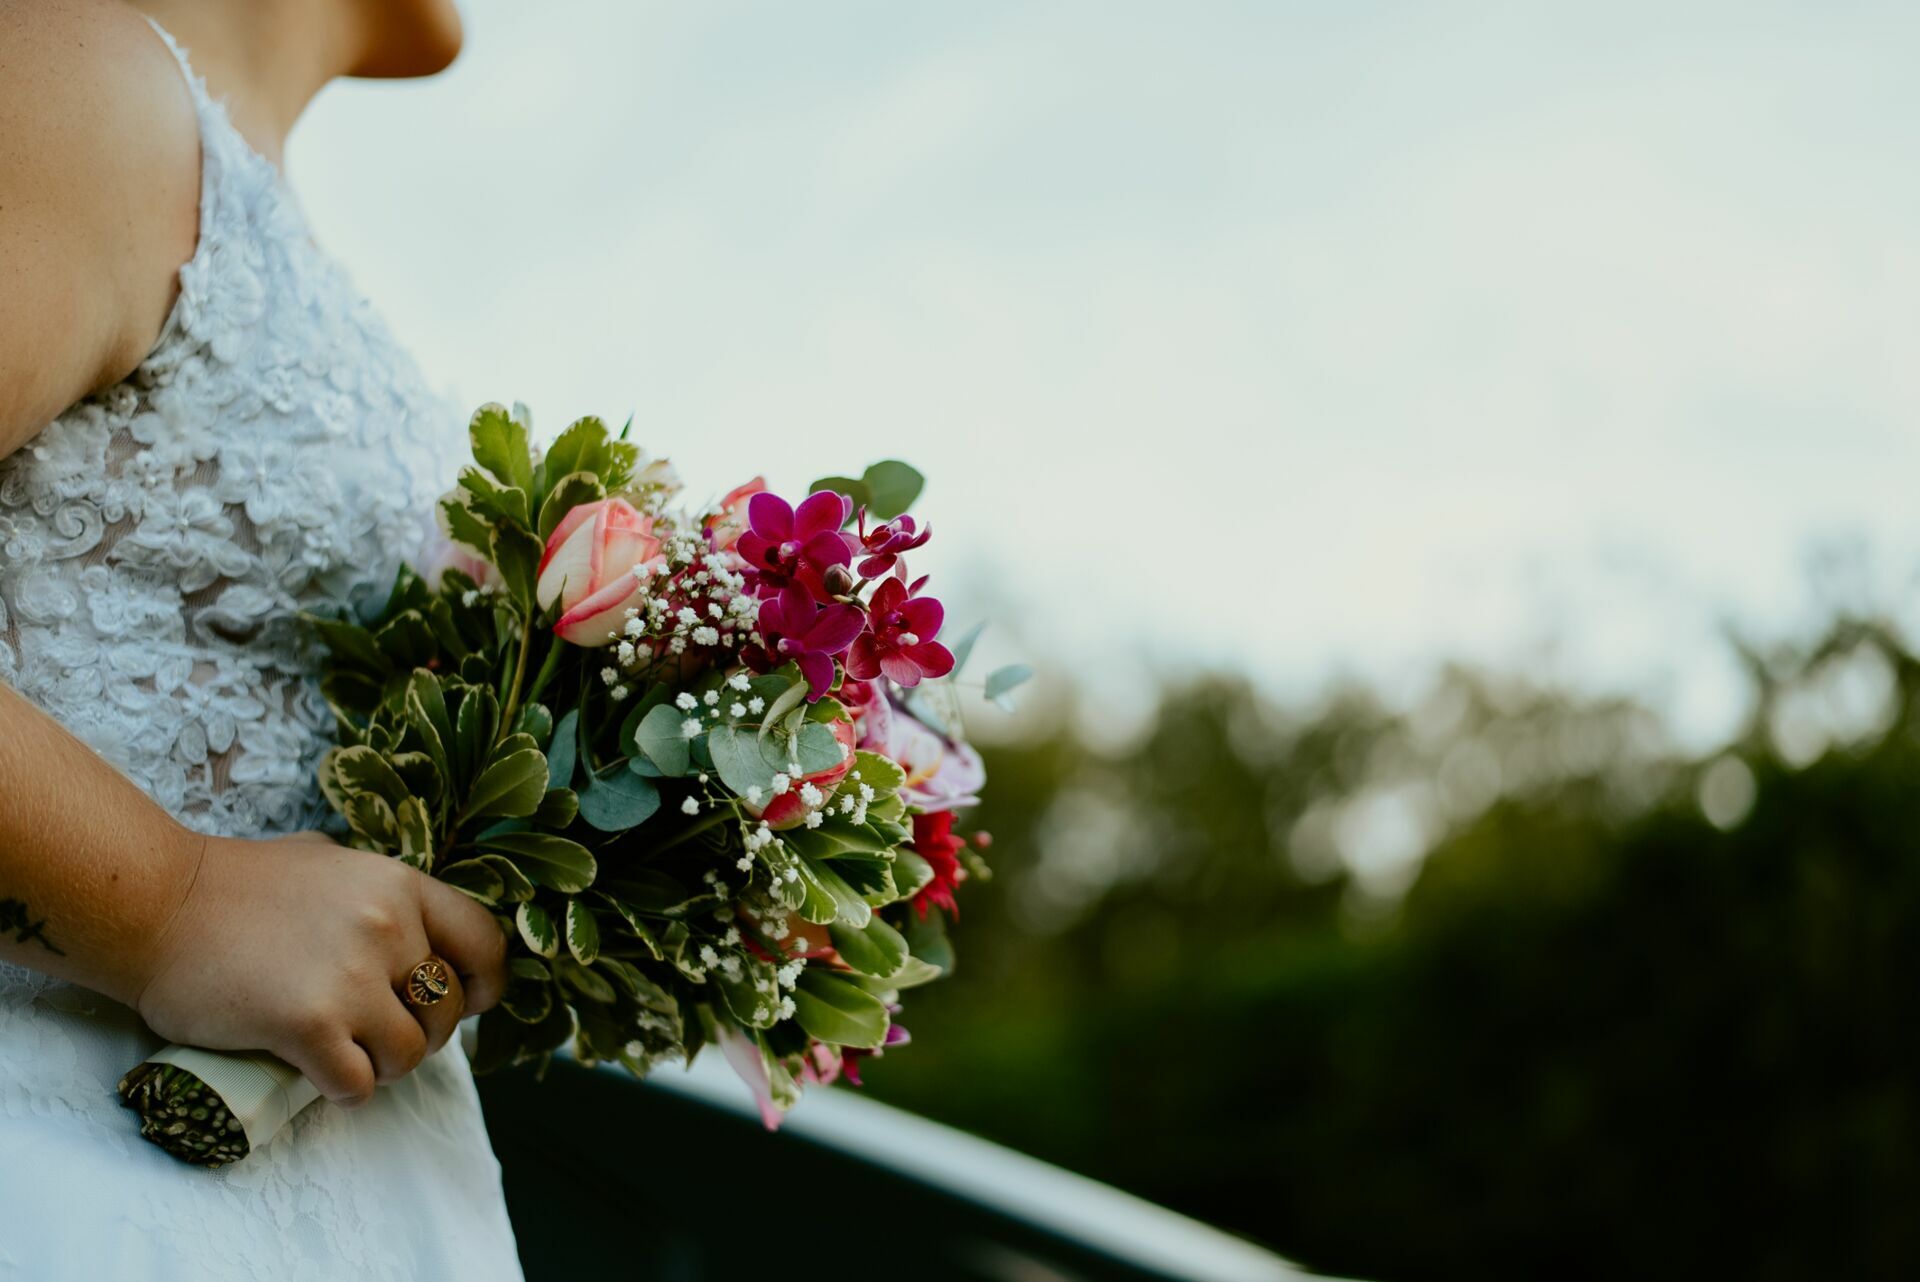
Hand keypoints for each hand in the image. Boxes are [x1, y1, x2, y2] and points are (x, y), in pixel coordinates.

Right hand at [130, 832, 506, 1107]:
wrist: (155, 906)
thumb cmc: (234, 885)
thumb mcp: (326, 862)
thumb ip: (374, 891)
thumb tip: (410, 921)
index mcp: (399, 886)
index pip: (485, 943)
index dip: (484, 984)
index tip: (467, 1002)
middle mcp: (389, 928)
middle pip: (448, 1010)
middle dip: (422, 1032)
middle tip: (379, 1033)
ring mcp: (351, 978)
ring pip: (410, 1055)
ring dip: (382, 1066)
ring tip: (347, 1053)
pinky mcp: (309, 1025)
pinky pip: (358, 1084)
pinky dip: (345, 1090)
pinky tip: (319, 1075)